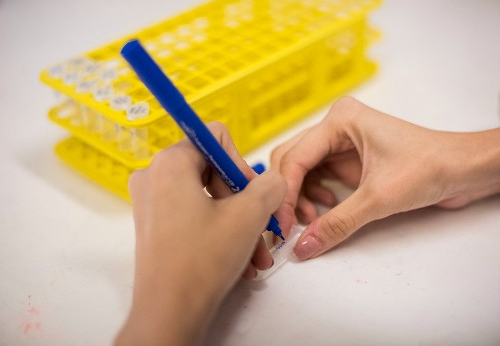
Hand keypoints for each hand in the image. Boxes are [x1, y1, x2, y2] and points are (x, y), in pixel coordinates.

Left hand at [115, 122, 286, 345]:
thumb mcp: (249, 215)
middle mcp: (154, 175)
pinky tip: (241, 260)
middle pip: (214, 170)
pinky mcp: (155, 224)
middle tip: (262, 230)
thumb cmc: (202, 259)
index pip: (217, 138)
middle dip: (244, 203)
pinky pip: (195, 215)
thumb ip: (270, 185)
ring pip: (209, 198)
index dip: (242, 164)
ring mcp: (151, 201)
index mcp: (170, 162)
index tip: (253, 195)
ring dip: (239, 224)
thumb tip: (273, 179)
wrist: (169, 312)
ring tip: (257, 255)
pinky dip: (220, 232)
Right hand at [271, 96, 499, 259]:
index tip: (282, 223)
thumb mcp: (378, 198)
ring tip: (314, 218)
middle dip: (288, 192)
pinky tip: (327, 205)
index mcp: (340, 120)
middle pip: (290, 158)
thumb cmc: (429, 167)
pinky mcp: (348, 157)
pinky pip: (317, 175)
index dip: (285, 193)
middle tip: (289, 224)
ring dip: (301, 195)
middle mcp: (336, 126)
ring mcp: (341, 141)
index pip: (295, 157)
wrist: (463, 169)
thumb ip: (337, 223)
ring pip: (301, 168)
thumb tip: (303, 248)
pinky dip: (315, 193)